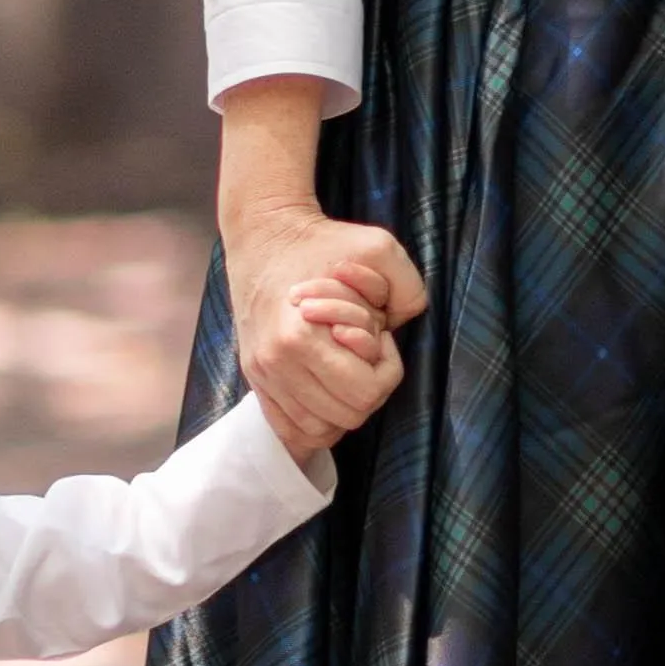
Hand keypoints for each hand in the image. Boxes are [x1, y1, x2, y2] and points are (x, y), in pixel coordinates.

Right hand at [227, 211, 423, 456]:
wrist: (264, 235)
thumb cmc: (323, 243)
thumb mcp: (380, 248)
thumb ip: (408, 289)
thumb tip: (403, 328)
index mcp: (301, 337)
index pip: (365, 393)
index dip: (387, 369)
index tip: (380, 337)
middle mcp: (276, 363)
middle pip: (346, 416)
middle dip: (368, 388)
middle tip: (366, 354)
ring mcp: (262, 374)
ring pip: (318, 430)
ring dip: (343, 407)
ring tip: (347, 370)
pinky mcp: (255, 378)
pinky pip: (290, 428)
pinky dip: (316, 421)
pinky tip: (328, 394)